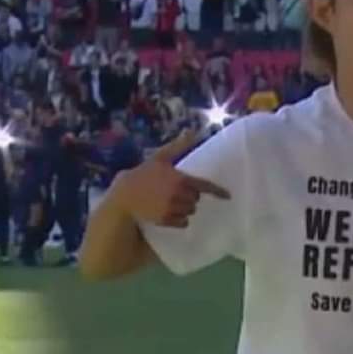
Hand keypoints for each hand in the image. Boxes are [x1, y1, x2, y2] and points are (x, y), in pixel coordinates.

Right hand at [111, 128, 229, 227]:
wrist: (124, 195)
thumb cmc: (143, 174)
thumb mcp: (161, 158)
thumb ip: (178, 146)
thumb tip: (191, 131)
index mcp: (179, 179)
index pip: (204, 186)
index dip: (218, 191)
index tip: (228, 196)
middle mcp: (178, 195)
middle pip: (196, 199)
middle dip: (190, 195)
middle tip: (176, 191)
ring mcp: (172, 209)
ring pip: (190, 211)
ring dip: (185, 207)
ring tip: (170, 201)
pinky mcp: (166, 221)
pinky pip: (183, 222)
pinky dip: (180, 219)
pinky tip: (168, 212)